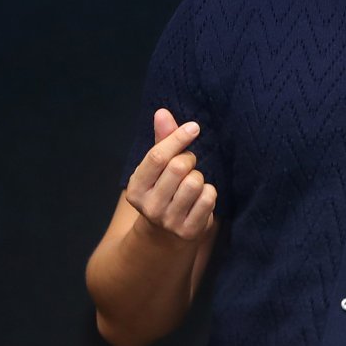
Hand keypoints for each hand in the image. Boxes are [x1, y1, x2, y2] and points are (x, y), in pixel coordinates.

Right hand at [124, 108, 216, 241]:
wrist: (166, 233)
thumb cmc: (164, 188)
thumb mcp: (158, 166)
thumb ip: (162, 138)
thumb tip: (162, 112)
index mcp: (136, 188)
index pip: (157, 156)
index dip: (178, 138)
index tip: (194, 127)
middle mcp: (149, 207)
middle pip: (179, 167)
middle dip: (189, 159)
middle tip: (188, 165)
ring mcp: (169, 221)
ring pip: (195, 182)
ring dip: (199, 177)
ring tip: (191, 184)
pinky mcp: (188, 231)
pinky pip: (209, 198)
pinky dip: (209, 193)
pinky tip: (200, 199)